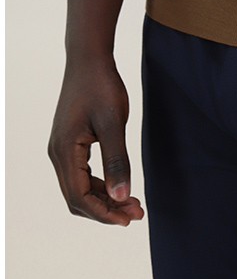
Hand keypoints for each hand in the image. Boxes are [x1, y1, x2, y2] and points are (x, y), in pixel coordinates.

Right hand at [48, 57, 143, 225]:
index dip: (103, 213)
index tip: (128, 219)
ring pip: (79, 186)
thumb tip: (122, 196)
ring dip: (104, 197)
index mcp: (64, 151)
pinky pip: (80, 173)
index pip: (79, 197)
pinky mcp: (70, 141)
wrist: (89, 58)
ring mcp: (62, 148)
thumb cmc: (101, 86)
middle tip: (136, 213)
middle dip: (106, 209)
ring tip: (133, 202)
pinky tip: (118, 183)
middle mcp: (58, 153)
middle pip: (77, 197)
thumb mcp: (113, 123)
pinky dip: (99, 183)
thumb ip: (117, 160)